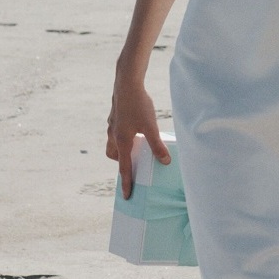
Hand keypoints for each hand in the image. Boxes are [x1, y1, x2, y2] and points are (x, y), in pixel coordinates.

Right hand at [106, 73, 170, 199]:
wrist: (126, 82)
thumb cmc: (138, 104)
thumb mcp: (151, 126)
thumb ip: (157, 145)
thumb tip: (165, 161)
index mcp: (121, 141)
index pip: (124, 167)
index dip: (126, 183)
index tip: (127, 196)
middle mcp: (113, 134)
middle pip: (114, 155)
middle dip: (121, 162)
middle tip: (133, 163)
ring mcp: (113, 124)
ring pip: (113, 142)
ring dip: (121, 148)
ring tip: (136, 145)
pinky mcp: (115, 115)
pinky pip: (116, 131)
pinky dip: (123, 135)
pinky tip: (135, 127)